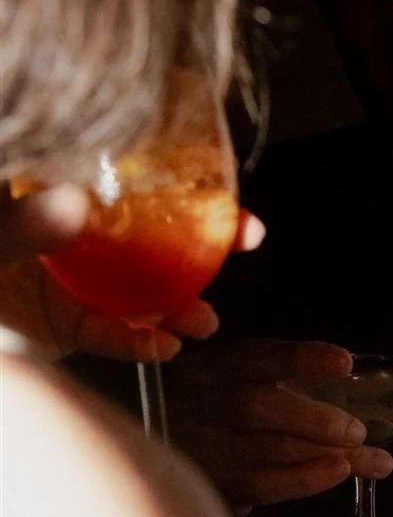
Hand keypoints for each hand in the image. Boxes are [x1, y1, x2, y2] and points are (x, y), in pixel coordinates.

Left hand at [0, 180, 261, 359]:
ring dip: (179, 304)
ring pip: (137, 285)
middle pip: (143, 226)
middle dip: (200, 237)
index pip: (117, 171)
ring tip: (203, 319)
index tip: (215, 175)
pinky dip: (140, 342)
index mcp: (42, 192)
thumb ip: (20, 226)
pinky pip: (111, 334)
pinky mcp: (65, 327)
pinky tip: (160, 345)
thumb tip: (75, 204)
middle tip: (245, 237)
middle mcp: (62, 231)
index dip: (173, 171)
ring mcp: (66, 280)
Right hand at [167, 337, 392, 507]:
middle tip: (358, 431)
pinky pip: (264, 484)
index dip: (301, 359)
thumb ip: (292, 390)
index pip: (256, 357)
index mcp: (213, 367)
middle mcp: (200, 403)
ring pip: (269, 448)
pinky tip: (338, 472)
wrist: (175, 464)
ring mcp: (202, 448)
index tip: (345, 363)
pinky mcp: (214, 486)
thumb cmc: (228, 419)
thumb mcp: (245, 389)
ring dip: (328, 453)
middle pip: (257, 406)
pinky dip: (307, 478)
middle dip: (316, 419)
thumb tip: (370, 406)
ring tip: (374, 459)